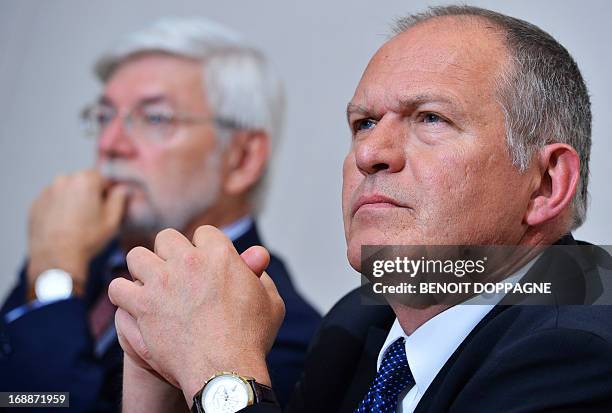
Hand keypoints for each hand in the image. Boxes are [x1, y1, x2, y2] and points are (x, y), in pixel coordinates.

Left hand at [27, 170, 126, 296]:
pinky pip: (52, 201)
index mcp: (85, 180)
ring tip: (76, 223)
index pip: (103, 178)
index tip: (107, 208)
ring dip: (73, 201)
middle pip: (83, 182)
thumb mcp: (112, 220)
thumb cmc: (87, 239)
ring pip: (67, 191)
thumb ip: (119, 199)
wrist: (55, 258)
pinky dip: (58, 209)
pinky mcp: (36, 204)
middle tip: (92, 217)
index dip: (108, 193)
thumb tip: (121, 189)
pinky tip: (63, 226)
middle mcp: (64, 180)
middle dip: (89, 195)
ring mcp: (47, 191)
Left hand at [109, 226, 284, 404]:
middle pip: (167, 238)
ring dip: (143, 269)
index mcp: (220, 255)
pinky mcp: (143, 305)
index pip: (203, 233)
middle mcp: (189, 261)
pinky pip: (118, 288)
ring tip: (151, 286)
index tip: (203, 264)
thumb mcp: (269, 300)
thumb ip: (260, 272)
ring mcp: (162, 282)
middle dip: (169, 253)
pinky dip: (124, 296)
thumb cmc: (251, 338)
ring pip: (137, 256)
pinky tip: (134, 304)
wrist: (225, 371)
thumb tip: (257, 254)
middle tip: (175, 274)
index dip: (203, 248)